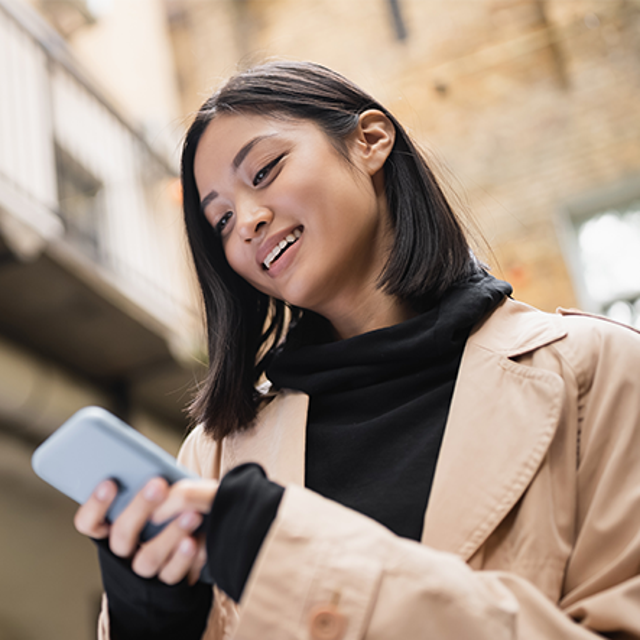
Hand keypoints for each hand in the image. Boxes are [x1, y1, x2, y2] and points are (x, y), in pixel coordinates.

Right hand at [74, 477, 217, 584]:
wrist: (183, 559)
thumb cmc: (166, 515)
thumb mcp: (153, 502)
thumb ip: (145, 488)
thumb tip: (151, 470)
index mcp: (110, 530)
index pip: (88, 523)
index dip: (95, 505)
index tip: (110, 482)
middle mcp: (121, 554)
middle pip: (121, 536)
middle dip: (139, 508)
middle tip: (158, 484)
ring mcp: (142, 573)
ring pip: (147, 560)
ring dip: (170, 534)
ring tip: (191, 514)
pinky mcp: (166, 585)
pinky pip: (172, 574)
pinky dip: (184, 558)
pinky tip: (195, 541)